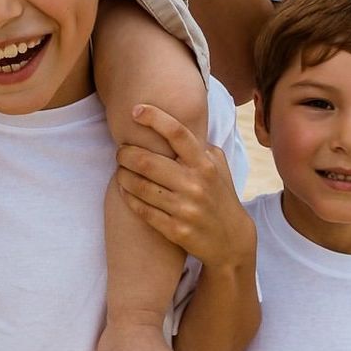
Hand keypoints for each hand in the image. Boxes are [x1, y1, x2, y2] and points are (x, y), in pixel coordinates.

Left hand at [116, 106, 253, 269]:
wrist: (231, 240)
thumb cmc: (220, 195)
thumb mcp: (218, 166)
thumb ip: (199, 146)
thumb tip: (173, 126)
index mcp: (205, 165)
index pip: (177, 134)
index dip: (154, 118)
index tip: (136, 110)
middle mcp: (195, 185)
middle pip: (148, 162)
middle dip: (126, 153)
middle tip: (120, 151)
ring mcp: (185, 209)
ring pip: (140, 186)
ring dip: (123, 175)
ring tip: (120, 170)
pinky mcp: (175, 230)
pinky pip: (142, 210)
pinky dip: (128, 197)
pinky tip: (124, 189)